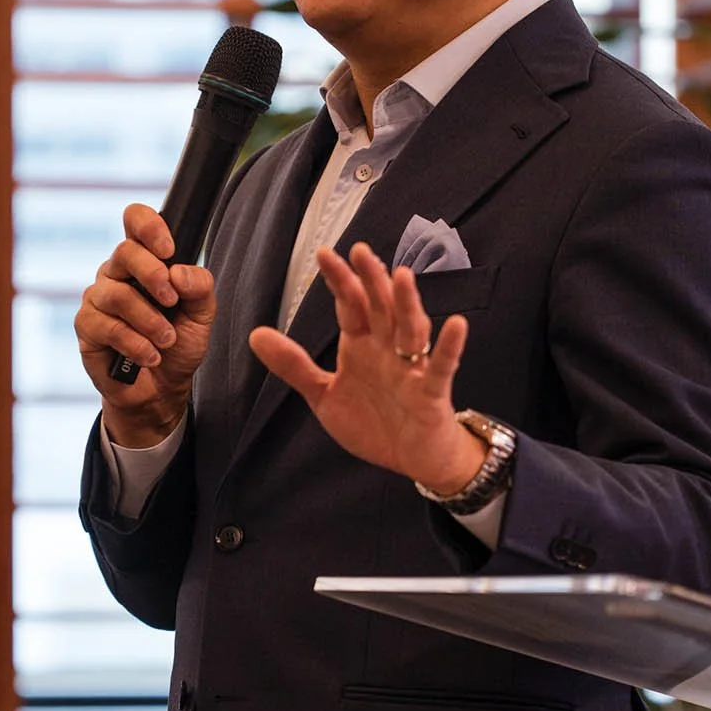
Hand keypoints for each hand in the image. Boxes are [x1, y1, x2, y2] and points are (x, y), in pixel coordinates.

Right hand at [74, 203, 216, 446]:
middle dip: (153, 275)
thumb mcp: (202, 316)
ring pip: (117, 293)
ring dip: (149, 319)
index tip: (168, 249)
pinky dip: (135, 343)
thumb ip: (199, 287)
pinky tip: (150, 355)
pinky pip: (106, 326)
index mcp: (145, 259)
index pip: (135, 220)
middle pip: (124, 252)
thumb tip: (177, 272)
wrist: (161, 390)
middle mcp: (117, 273)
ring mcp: (98, 298)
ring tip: (167, 341)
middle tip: (172, 300)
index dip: (148, 225)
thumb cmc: (178, 345)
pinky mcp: (86, 327)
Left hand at [249, 242, 485, 494]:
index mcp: (361, 346)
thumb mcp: (325, 396)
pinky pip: (441, 366)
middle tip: (359, 251)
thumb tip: (256, 334)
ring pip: (410, 329)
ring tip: (401, 276)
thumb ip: (294, 366)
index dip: (339, 281)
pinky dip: (448, 346)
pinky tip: (455, 325)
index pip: (350, 306)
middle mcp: (387, 350)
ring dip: (407, 303)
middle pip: (380, 308)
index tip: (324, 255)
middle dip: (370, 280)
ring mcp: (412, 368)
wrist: (414, 459)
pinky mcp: (432, 391)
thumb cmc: (375, 423)